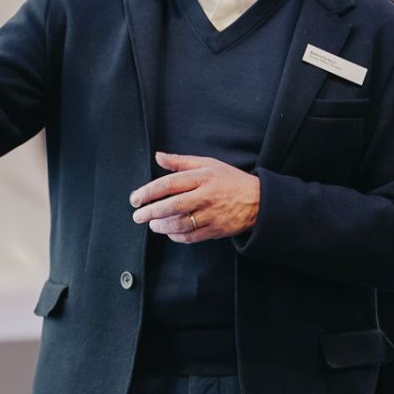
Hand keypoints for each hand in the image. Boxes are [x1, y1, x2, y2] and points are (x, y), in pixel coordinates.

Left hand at [129, 151, 260, 242]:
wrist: (258, 201)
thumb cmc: (230, 180)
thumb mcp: (208, 164)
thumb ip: (181, 162)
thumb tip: (158, 156)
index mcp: (203, 177)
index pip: (170, 184)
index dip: (149, 192)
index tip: (135, 198)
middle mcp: (206, 196)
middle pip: (172, 205)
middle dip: (150, 212)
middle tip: (137, 216)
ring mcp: (211, 215)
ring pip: (180, 224)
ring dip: (161, 226)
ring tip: (152, 224)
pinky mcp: (215, 230)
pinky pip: (190, 236)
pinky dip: (176, 236)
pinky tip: (168, 232)